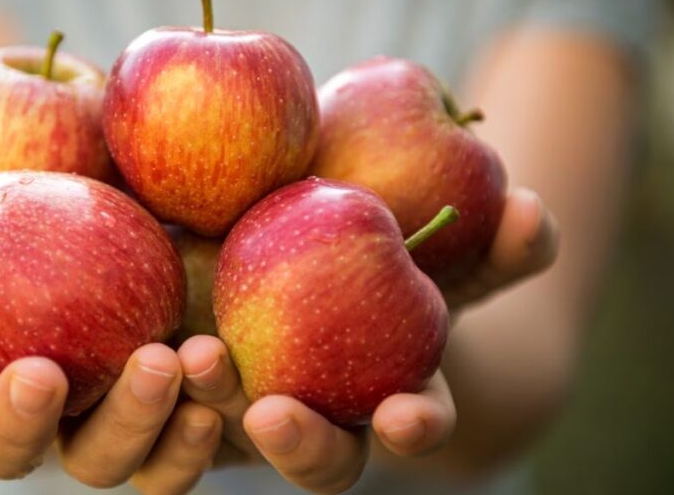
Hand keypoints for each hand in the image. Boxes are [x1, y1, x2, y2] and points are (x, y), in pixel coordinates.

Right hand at [0, 94, 220, 492]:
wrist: (170, 257)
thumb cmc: (71, 224)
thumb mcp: (26, 189)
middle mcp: (35, 412)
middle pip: (3, 448)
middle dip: (13, 417)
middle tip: (41, 371)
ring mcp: (101, 435)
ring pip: (97, 463)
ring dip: (126, 423)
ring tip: (161, 361)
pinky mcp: (168, 441)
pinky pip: (171, 466)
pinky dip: (186, 446)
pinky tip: (210, 402)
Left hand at [177, 191, 557, 492]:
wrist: (299, 253)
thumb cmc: (389, 254)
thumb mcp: (442, 245)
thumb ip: (494, 238)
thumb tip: (535, 212)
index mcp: (387, 396)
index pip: (411, 425)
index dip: (416, 427)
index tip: (406, 416)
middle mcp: (319, 421)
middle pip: (315, 461)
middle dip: (299, 446)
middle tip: (273, 412)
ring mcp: (244, 414)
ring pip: (227, 449)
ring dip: (209, 413)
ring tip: (197, 358)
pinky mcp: (177, 393)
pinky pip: (151, 413)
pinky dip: (138, 395)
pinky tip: (141, 347)